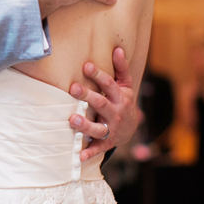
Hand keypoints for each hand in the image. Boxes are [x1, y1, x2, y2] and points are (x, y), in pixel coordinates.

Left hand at [69, 45, 138, 162]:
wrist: (132, 128)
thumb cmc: (122, 100)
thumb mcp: (125, 85)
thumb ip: (121, 68)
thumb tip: (118, 48)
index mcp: (120, 97)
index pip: (109, 84)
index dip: (98, 75)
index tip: (86, 65)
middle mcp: (116, 113)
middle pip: (101, 104)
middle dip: (87, 96)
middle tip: (73, 88)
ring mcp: (112, 128)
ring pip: (98, 127)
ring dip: (85, 125)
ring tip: (72, 119)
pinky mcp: (108, 142)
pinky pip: (98, 148)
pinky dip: (89, 152)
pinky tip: (79, 155)